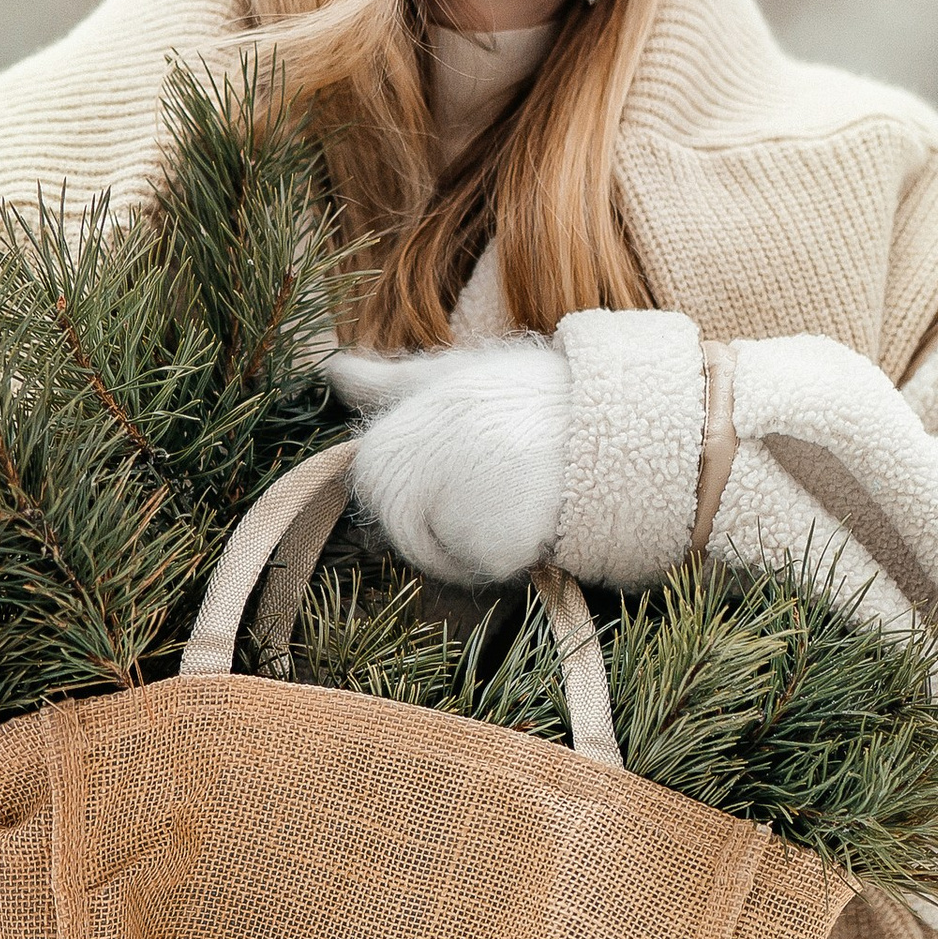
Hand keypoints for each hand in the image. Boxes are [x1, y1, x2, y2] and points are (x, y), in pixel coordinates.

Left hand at [325, 337, 570, 584]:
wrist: (604, 413)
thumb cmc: (528, 394)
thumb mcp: (451, 377)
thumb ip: (388, 382)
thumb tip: (333, 371)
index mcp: (382, 449)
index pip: (385, 499)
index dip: (431, 487)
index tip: (470, 457)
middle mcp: (399, 486)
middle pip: (411, 537)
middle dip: (452, 523)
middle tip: (502, 479)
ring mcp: (438, 522)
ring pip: (449, 558)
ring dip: (482, 539)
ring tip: (522, 490)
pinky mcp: (486, 551)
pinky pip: (491, 567)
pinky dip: (515, 552)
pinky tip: (540, 512)